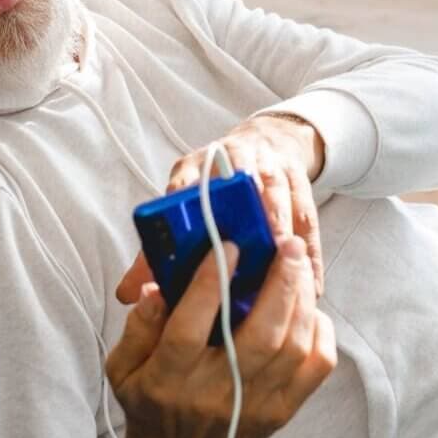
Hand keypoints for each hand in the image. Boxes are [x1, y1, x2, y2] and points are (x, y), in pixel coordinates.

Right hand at [107, 236, 336, 437]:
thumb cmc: (150, 404)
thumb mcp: (123, 368)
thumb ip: (138, 327)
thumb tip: (158, 288)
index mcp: (169, 379)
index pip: (190, 328)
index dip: (209, 284)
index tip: (227, 246)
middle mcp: (216, 393)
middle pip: (259, 336)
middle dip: (279, 284)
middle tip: (286, 245)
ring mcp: (255, 405)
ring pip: (292, 348)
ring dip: (302, 301)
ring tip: (298, 266)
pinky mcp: (282, 412)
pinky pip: (315, 368)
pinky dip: (320, 333)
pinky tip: (310, 309)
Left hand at [116, 113, 324, 305]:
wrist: (265, 142)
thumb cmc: (215, 187)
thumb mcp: (184, 207)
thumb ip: (155, 252)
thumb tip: (126, 295)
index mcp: (195, 169)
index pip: (186, 182)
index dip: (190, 203)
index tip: (194, 234)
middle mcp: (233, 160)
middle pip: (241, 184)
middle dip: (247, 215)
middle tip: (253, 253)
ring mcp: (269, 166)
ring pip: (278, 194)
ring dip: (284, 230)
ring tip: (285, 268)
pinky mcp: (299, 181)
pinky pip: (307, 217)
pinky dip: (310, 252)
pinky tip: (311, 287)